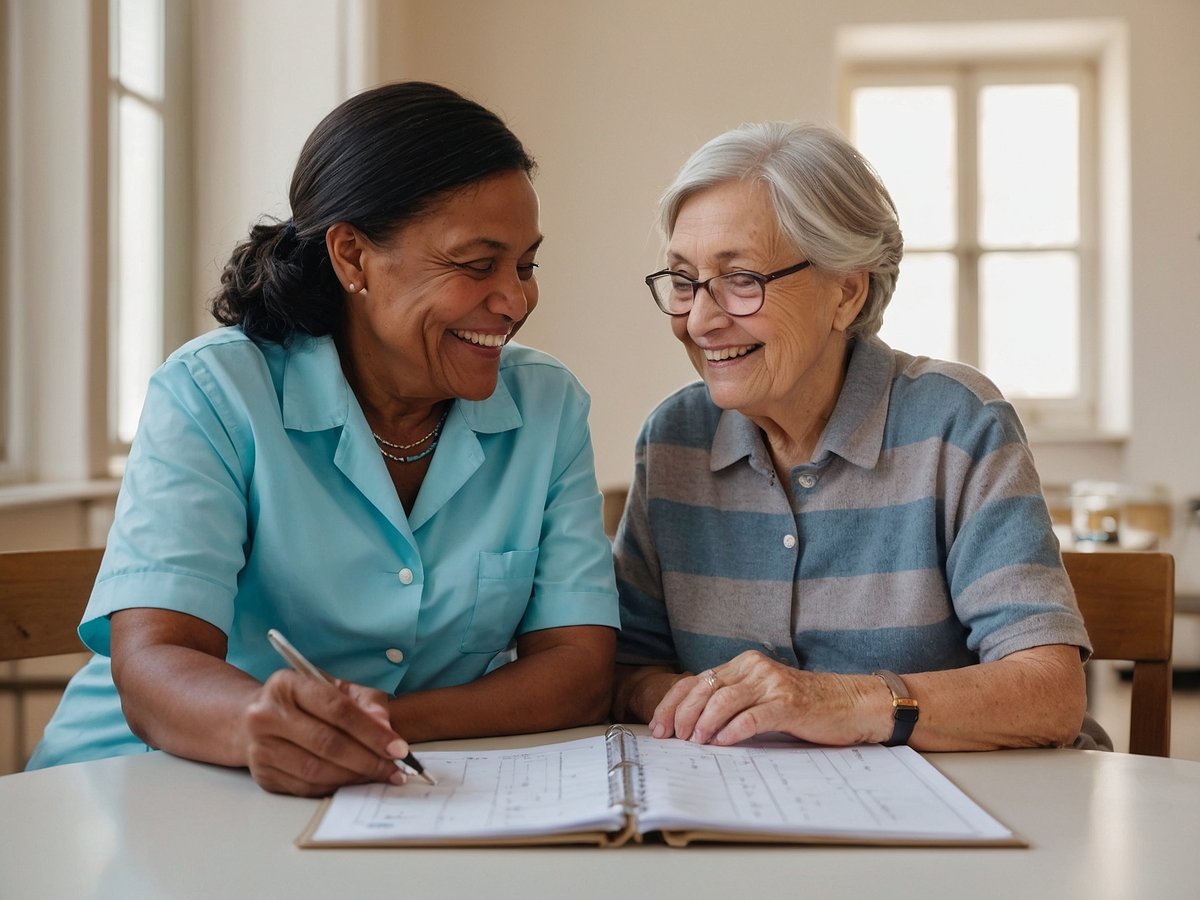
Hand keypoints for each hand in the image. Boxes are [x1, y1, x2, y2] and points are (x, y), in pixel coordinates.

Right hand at [240, 669, 411, 796]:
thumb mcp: (335, 687)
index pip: (337, 710)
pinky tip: (355, 783)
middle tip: (395, 769)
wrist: (254, 718)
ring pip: (317, 770)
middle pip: (327, 743)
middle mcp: (267, 715)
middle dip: (368, 760)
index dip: (371, 731)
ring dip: (355, 777)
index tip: (398, 748)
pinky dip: (336, 788)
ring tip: (380, 777)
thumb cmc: (304, 701)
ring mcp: (261, 748)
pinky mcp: (263, 775)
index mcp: (288, 684)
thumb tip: (385, 727)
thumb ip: (365, 702)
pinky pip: (306, 788)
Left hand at [649, 651, 880, 746]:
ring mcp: (772, 684)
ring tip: (695, 742)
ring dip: (704, 724)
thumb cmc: (802, 705)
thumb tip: (690, 726)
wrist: (848, 703)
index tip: (659, 727)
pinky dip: (733, 731)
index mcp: (743, 664)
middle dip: (681, 715)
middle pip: (704, 688)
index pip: (696, 680)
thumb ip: (732, 701)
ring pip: (724, 700)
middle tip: (671, 738)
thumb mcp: (761, 696)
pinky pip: (753, 717)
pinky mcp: (788, 704)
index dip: (672, 703)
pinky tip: (722, 743)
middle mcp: (754, 668)